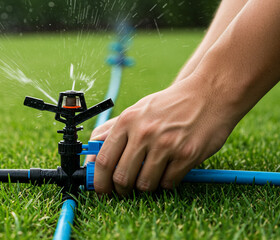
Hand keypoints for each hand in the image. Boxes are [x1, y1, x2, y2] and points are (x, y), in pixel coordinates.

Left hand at [91, 77, 236, 194]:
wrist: (209, 93)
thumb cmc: (170, 105)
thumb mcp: (137, 110)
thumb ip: (112, 130)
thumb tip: (90, 152)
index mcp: (127, 121)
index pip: (104, 159)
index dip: (99, 180)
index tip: (101, 189)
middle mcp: (144, 132)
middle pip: (122, 177)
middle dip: (121, 189)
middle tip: (125, 190)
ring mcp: (166, 144)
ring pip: (145, 184)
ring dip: (145, 187)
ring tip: (151, 176)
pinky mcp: (186, 155)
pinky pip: (168, 183)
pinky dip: (166, 182)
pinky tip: (170, 170)